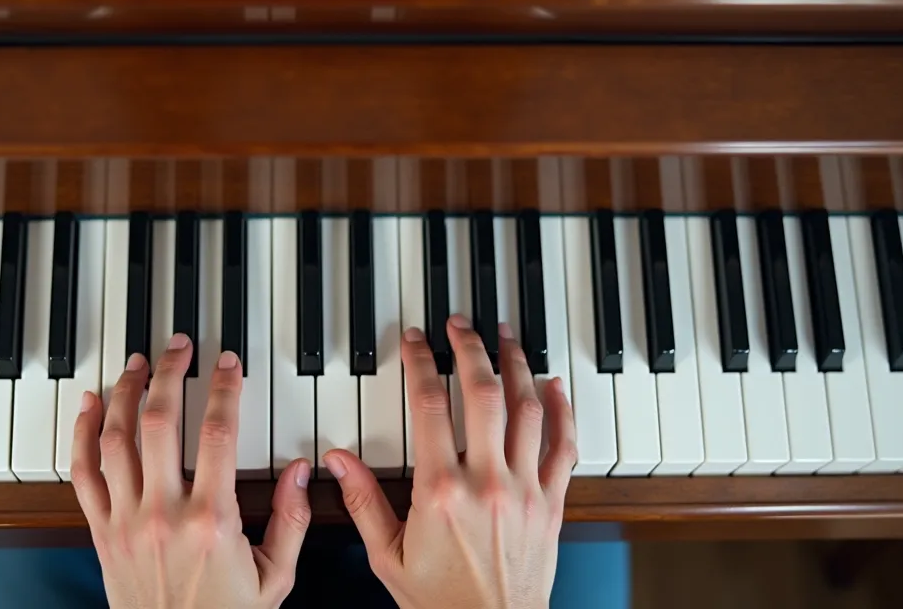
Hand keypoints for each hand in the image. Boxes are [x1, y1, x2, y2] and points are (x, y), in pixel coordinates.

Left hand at [71, 334, 313, 608]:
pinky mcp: (101, 532)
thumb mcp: (275, 578)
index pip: (217, 435)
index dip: (223, 389)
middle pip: (159, 422)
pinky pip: (84, 473)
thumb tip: (302, 471)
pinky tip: (91, 403)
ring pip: (116, 439)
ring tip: (138, 362)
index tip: (228, 364)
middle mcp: (163, 514)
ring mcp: (126, 521)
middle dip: (169, 372)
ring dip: (125, 392)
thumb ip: (291, 521)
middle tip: (179, 346)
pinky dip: (83, 432)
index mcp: (211, 521)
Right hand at [323, 315, 576, 608]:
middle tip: (460, 323)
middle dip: (470, 347)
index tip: (415, 340)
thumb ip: (362, 501)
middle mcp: (487, 482)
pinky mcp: (551, 504)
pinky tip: (554, 384)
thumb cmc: (439, 603)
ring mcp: (524, 490)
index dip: (421, 362)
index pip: (429, 404)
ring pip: (527, 409)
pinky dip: (562, 410)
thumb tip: (337, 459)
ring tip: (506, 335)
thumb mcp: (387, 555)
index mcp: (440, 491)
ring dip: (517, 365)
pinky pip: (565, 446)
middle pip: (482, 393)